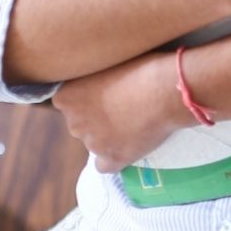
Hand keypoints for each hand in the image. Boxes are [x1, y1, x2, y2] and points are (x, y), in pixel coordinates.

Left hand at [53, 51, 189, 171]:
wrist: (165, 90)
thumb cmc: (139, 68)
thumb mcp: (104, 64)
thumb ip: (89, 79)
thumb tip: (91, 85)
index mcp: (66, 96)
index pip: (67, 104)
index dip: (86, 99)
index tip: (104, 94)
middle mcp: (74, 122)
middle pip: (79, 124)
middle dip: (95, 119)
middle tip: (120, 108)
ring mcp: (92, 143)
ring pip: (94, 144)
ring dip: (107, 137)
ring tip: (133, 122)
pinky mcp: (113, 159)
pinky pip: (105, 165)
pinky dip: (114, 159)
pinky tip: (128, 146)